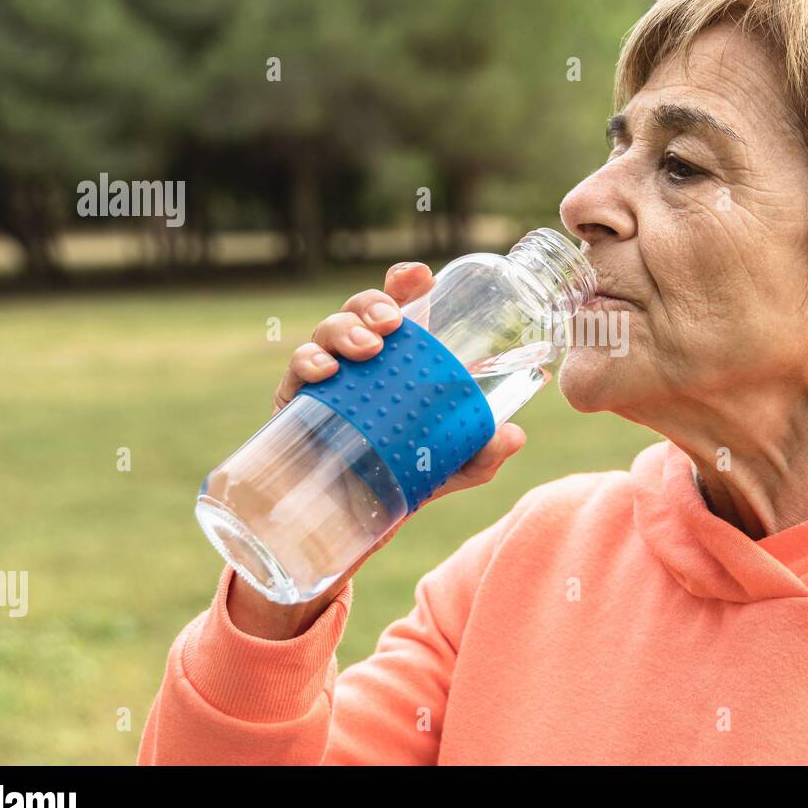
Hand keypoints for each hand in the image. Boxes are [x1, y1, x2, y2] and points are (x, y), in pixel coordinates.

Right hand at [227, 261, 526, 639]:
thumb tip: (513, 435)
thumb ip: (481, 454)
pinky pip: (294, 375)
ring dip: (344, 330)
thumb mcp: (449, 467)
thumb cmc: (403, 478)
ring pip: (325, 333)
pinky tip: (324, 372)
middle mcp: (358, 361)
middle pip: (359, 311)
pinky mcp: (295, 408)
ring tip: (368, 349)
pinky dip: (307, 364)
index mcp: (396, 360)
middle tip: (392, 324)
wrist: (354, 530)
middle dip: (372, 304)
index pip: (398, 306)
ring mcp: (325, 381)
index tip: (420, 276)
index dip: (405, 282)